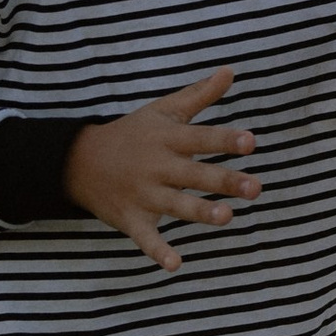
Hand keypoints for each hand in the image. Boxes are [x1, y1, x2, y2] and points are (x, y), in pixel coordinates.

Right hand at [63, 65, 259, 271]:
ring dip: (200, 212)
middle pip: (194, 175)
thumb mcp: (164, 111)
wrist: (80, 161)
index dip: (225, 140)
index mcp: (167, 139)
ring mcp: (144, 195)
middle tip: (255, 187)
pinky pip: (146, 239)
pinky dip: (158, 252)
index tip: (250, 142)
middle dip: (224, 181)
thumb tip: (230, 70)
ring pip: (176, 205)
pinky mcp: (132, 220)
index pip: (201, 138)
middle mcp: (157, 167)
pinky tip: (175, 264)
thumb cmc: (134, 133)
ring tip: (226, 217)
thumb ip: (199, 95)